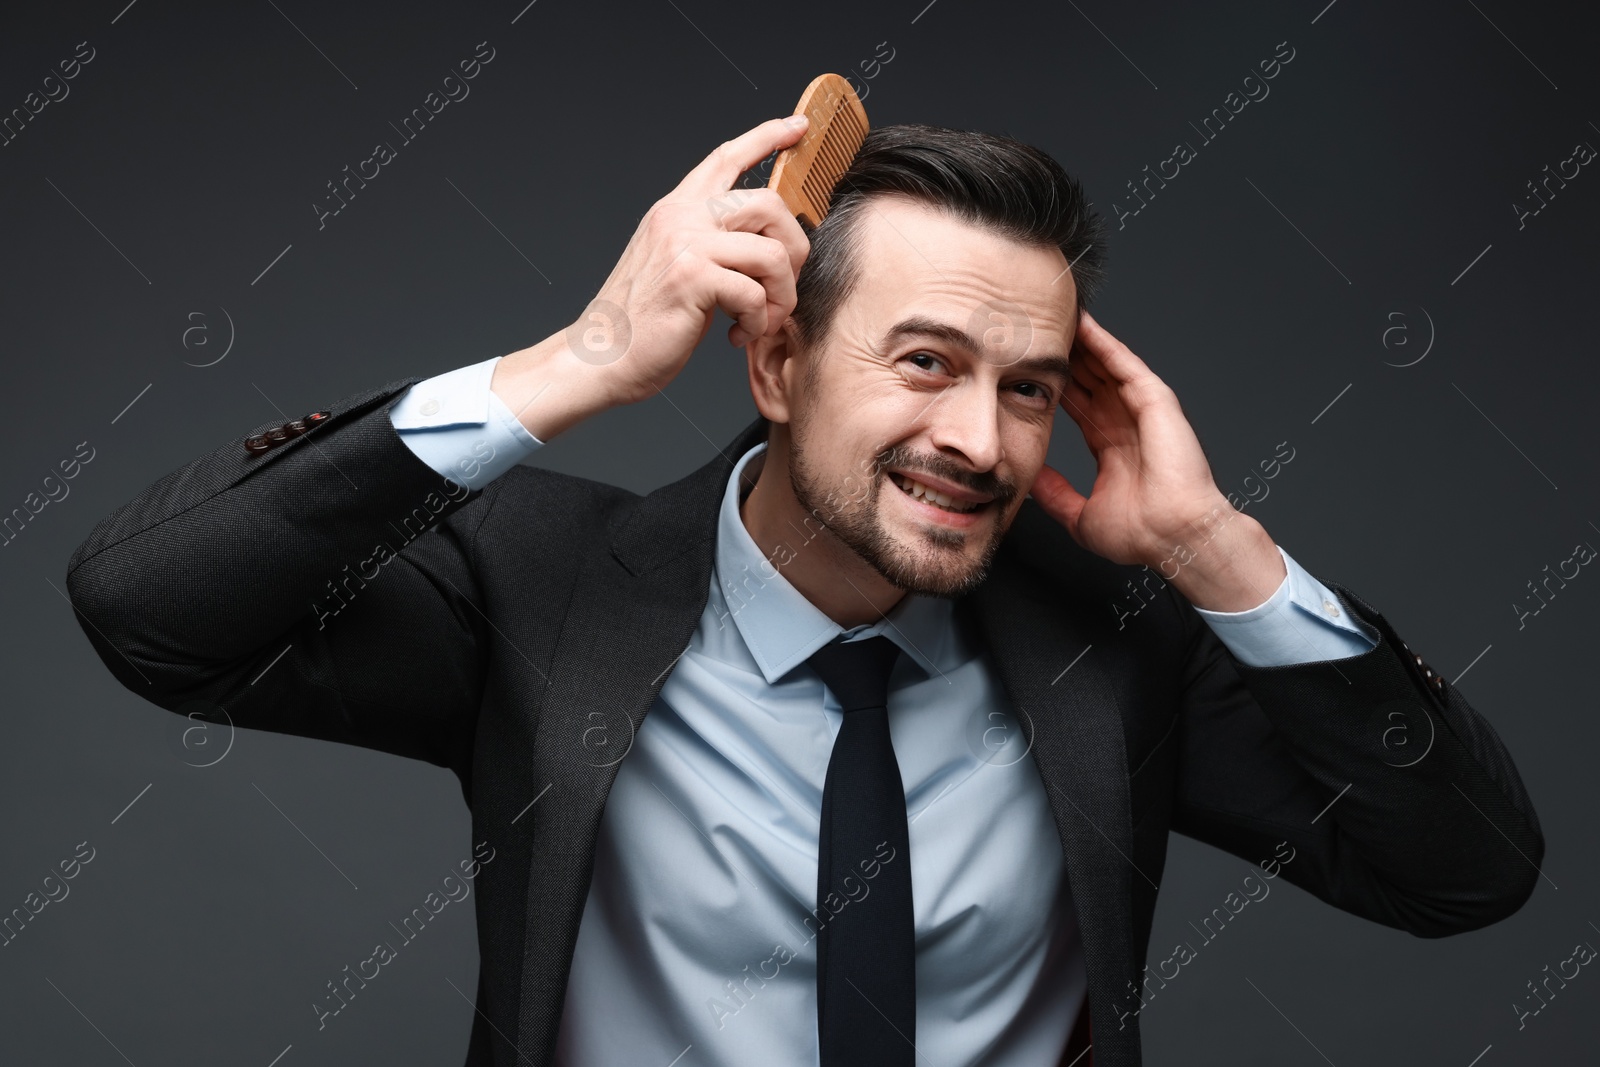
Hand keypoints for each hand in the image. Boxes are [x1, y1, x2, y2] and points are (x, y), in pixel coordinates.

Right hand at [579, 115, 813, 406]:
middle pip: (768, 204)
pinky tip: (737, 335)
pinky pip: (755, 294)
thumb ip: (709, 245)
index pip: (726, 158)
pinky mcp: (691, 278)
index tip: (800, 127)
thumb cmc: (640, 323)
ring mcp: (684, 244)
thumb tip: (762, 246)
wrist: (599, 357)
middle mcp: (679, 217)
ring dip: (780, 297)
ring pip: (772, 253)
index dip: (768, 136)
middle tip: (783, 288)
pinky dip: (757, 323)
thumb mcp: (673, 266)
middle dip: (794, 249)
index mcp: (675, 210)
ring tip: (761, 321)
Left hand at [1029, 310, 1285, 609]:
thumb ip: (1057, 495)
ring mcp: (1141, 409)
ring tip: (1052, 317)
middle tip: (1031, 332)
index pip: (1077, 405)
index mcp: (1111, 447)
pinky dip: (1103, 342)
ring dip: (1079, 342)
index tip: (1026, 370)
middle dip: (1064, 357)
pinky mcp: (1154, 401)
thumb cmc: (1142, 535)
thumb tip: (1031, 481)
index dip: (1054, 386)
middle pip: (1088, 379)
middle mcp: (1125, 423)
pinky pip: (1123, 363)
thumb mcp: (1082, 515)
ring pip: (1104, 365)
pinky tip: (1082, 323)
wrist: (1174, 537)